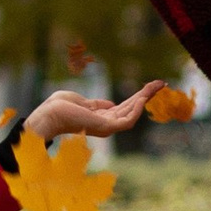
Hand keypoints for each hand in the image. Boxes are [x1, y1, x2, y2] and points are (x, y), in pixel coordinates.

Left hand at [19, 81, 162, 142]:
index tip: (150, 86)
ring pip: (133, 113)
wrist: (48, 115)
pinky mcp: (107, 128)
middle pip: (132, 108)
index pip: (124, 107)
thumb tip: (110, 104)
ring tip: (158, 85)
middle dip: (147, 95)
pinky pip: (128, 120)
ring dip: (146, 99)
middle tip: (162, 83)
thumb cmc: (58, 108)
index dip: (137, 97)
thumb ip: (96, 104)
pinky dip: (137, 109)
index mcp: (100, 117)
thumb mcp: (81, 101)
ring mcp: (107, 127)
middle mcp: (106, 124)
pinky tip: (144, 97)